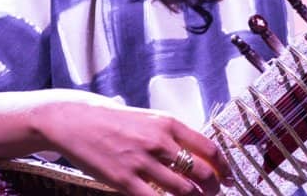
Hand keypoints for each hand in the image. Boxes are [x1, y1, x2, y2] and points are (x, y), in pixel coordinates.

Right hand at [37, 91, 232, 195]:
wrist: (78, 120)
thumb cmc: (116, 120)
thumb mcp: (150, 119)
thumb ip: (172, 135)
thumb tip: (197, 154)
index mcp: (169, 123)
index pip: (209, 147)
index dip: (223, 167)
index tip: (228, 177)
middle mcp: (160, 141)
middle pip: (201, 172)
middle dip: (213, 188)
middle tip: (214, 194)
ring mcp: (142, 161)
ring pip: (183, 190)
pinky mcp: (124, 180)